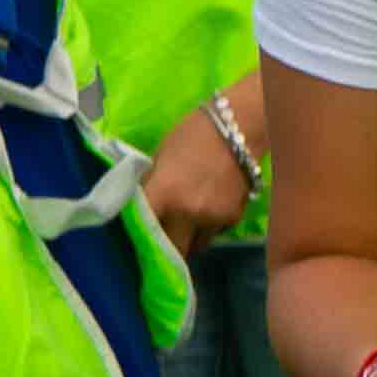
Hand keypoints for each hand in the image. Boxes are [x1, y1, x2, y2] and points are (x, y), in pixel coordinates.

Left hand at [140, 107, 251, 255]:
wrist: (240, 127)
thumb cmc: (192, 134)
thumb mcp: (161, 158)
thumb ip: (151, 188)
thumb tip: (141, 210)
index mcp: (164, 194)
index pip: (144, 229)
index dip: (139, 237)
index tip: (136, 242)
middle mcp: (188, 213)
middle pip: (173, 250)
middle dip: (167, 248)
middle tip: (163, 241)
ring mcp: (213, 218)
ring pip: (196, 245)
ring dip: (189, 239)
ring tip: (187, 225)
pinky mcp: (233, 219)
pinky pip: (215, 233)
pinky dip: (209, 227)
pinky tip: (209, 208)